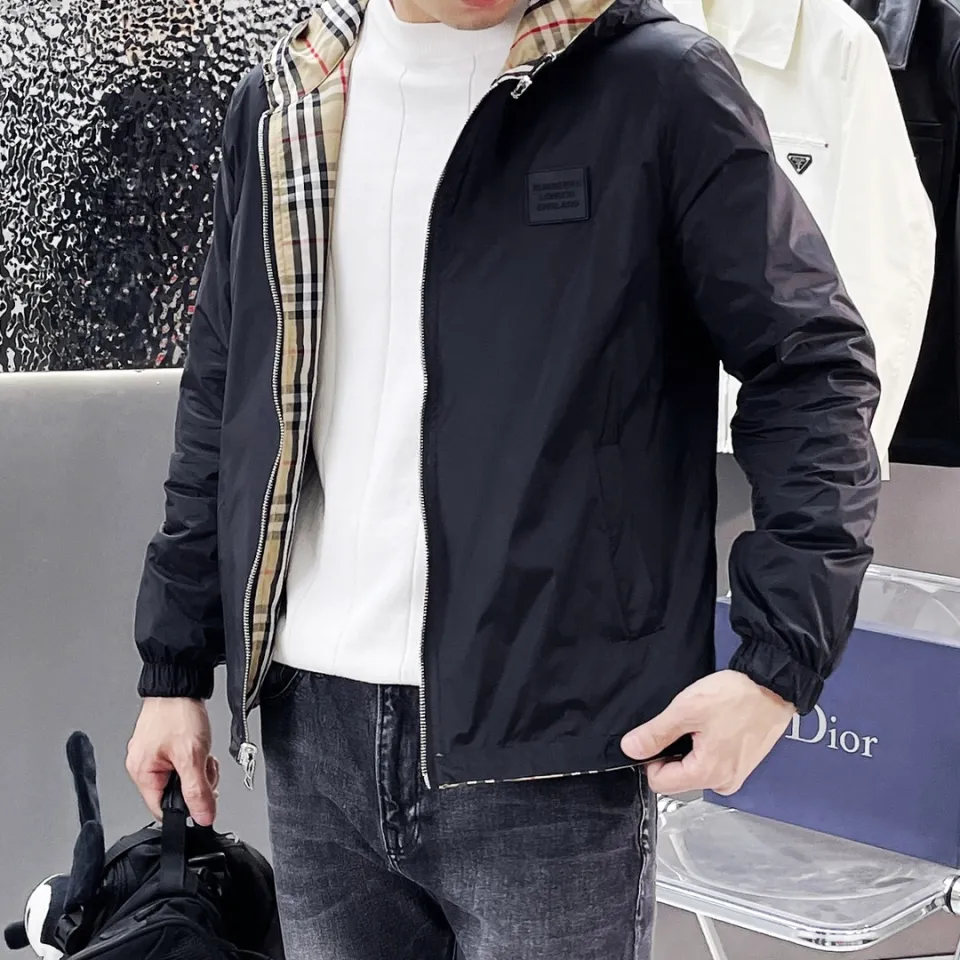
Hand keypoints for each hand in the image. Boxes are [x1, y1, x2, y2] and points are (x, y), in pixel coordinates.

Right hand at [126, 697, 219, 825]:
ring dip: (197, 768)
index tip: (204, 799)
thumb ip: (198, 791)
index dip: (186, 809)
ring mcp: (153, 754)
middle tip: (204, 766)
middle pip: (174, 794)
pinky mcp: (164, 744)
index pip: (163, 810)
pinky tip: (199, 746)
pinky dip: (194, 757)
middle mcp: (143, 765)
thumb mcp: (192, 756)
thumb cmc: (178, 712)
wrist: (181, 683)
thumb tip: (203, 817)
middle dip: (196, 783)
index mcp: (142, 773)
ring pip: (181, 778)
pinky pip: (181, 762)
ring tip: (202, 752)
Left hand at [621, 670, 794, 795]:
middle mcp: (723, 783)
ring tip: (701, 723)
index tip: (659, 735)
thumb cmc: (734, 697)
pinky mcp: (743, 764)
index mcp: (708, 774)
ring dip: (690, 749)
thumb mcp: (687, 710)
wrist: (775, 687)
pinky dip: (706, 748)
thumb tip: (629, 750)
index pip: (660, 783)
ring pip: (695, 770)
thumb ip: (656, 733)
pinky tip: (714, 726)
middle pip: (678, 779)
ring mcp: (735, 775)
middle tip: (684, 724)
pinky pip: (713, 763)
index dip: (651, 759)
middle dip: (671, 753)